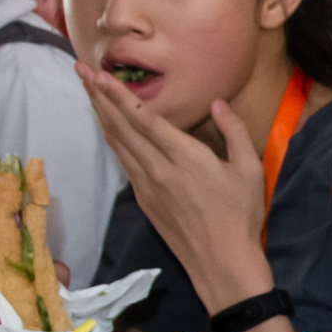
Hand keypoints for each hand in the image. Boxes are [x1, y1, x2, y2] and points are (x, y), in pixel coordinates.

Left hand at [75, 62, 274, 311]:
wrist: (221, 261)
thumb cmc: (241, 214)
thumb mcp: (251, 170)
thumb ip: (235, 132)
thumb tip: (218, 103)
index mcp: (186, 157)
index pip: (144, 119)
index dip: (119, 95)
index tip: (99, 74)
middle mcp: (159, 168)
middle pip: (121, 127)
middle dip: (99, 97)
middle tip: (80, 70)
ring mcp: (147, 185)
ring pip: (116, 143)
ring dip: (100, 115)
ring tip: (87, 92)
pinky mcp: (144, 199)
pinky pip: (123, 162)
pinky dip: (112, 140)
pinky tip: (108, 129)